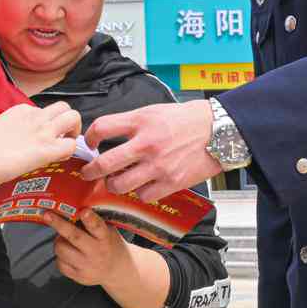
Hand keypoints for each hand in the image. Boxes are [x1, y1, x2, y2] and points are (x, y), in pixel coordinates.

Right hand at [0, 102, 80, 187]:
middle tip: (63, 137)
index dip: (50, 123)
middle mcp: (35, 116)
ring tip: (65, 145)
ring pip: (73, 117)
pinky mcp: (46, 148)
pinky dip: (70, 151)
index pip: (46, 110)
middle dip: (69, 121)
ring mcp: (42, 130)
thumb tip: (18, 143)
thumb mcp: (0, 129)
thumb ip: (15, 130)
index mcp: (22, 110)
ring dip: (74, 131)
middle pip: (65, 107)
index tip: (45, 136)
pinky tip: (58, 159)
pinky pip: (71, 144)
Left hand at [44, 209, 130, 287]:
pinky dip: (60, 255)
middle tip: (47, 215)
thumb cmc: (108, 244)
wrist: (115, 270)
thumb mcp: (108, 230)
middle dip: (59, 225)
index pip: (98, 227)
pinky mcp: (78, 276)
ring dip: (58, 240)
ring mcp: (86, 266)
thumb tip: (73, 204)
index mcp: (105, 238)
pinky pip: (60, 263)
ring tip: (64, 238)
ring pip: (62, 249)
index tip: (83, 211)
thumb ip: (94, 220)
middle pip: (75, 237)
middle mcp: (96, 252)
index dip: (90, 219)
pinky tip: (67, 251)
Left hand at [81, 99, 221, 201]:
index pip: (102, 128)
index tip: (90, 143)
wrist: (218, 131)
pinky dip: (139, 193)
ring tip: (114, 182)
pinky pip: (143, 196)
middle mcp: (146, 144)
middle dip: (90, 171)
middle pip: (105, 163)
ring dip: (113, 185)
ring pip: (120, 185)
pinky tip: (140, 186)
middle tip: (88, 173)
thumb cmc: (185, 120)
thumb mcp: (153, 111)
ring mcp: (158, 166)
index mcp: (140, 121)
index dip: (90, 137)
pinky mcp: (171, 182)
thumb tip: (106, 135)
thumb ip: (130, 123)